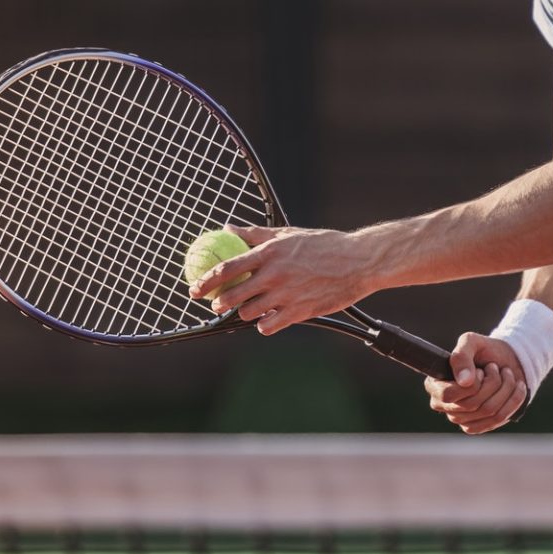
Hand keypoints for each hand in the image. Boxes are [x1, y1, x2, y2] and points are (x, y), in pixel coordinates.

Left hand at [191, 225, 375, 334]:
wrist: (358, 262)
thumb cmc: (324, 245)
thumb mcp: (288, 234)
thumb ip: (256, 234)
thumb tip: (228, 228)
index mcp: (269, 253)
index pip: (227, 268)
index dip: (206, 280)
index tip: (194, 288)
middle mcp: (275, 275)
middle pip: (234, 295)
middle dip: (219, 301)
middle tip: (216, 302)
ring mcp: (286, 295)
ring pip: (249, 313)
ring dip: (244, 312)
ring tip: (248, 308)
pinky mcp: (299, 312)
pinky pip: (269, 325)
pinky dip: (265, 324)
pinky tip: (268, 319)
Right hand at [424, 333, 526, 434]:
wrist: (506, 359)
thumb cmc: (484, 350)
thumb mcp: (471, 343)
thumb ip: (461, 357)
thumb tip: (464, 382)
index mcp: (435, 385)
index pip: (448, 395)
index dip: (471, 384)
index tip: (480, 370)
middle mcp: (444, 405)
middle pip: (472, 405)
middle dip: (492, 382)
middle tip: (495, 368)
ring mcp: (461, 419)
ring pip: (488, 411)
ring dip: (505, 388)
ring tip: (506, 374)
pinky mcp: (479, 426)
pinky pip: (499, 419)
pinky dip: (513, 400)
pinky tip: (517, 387)